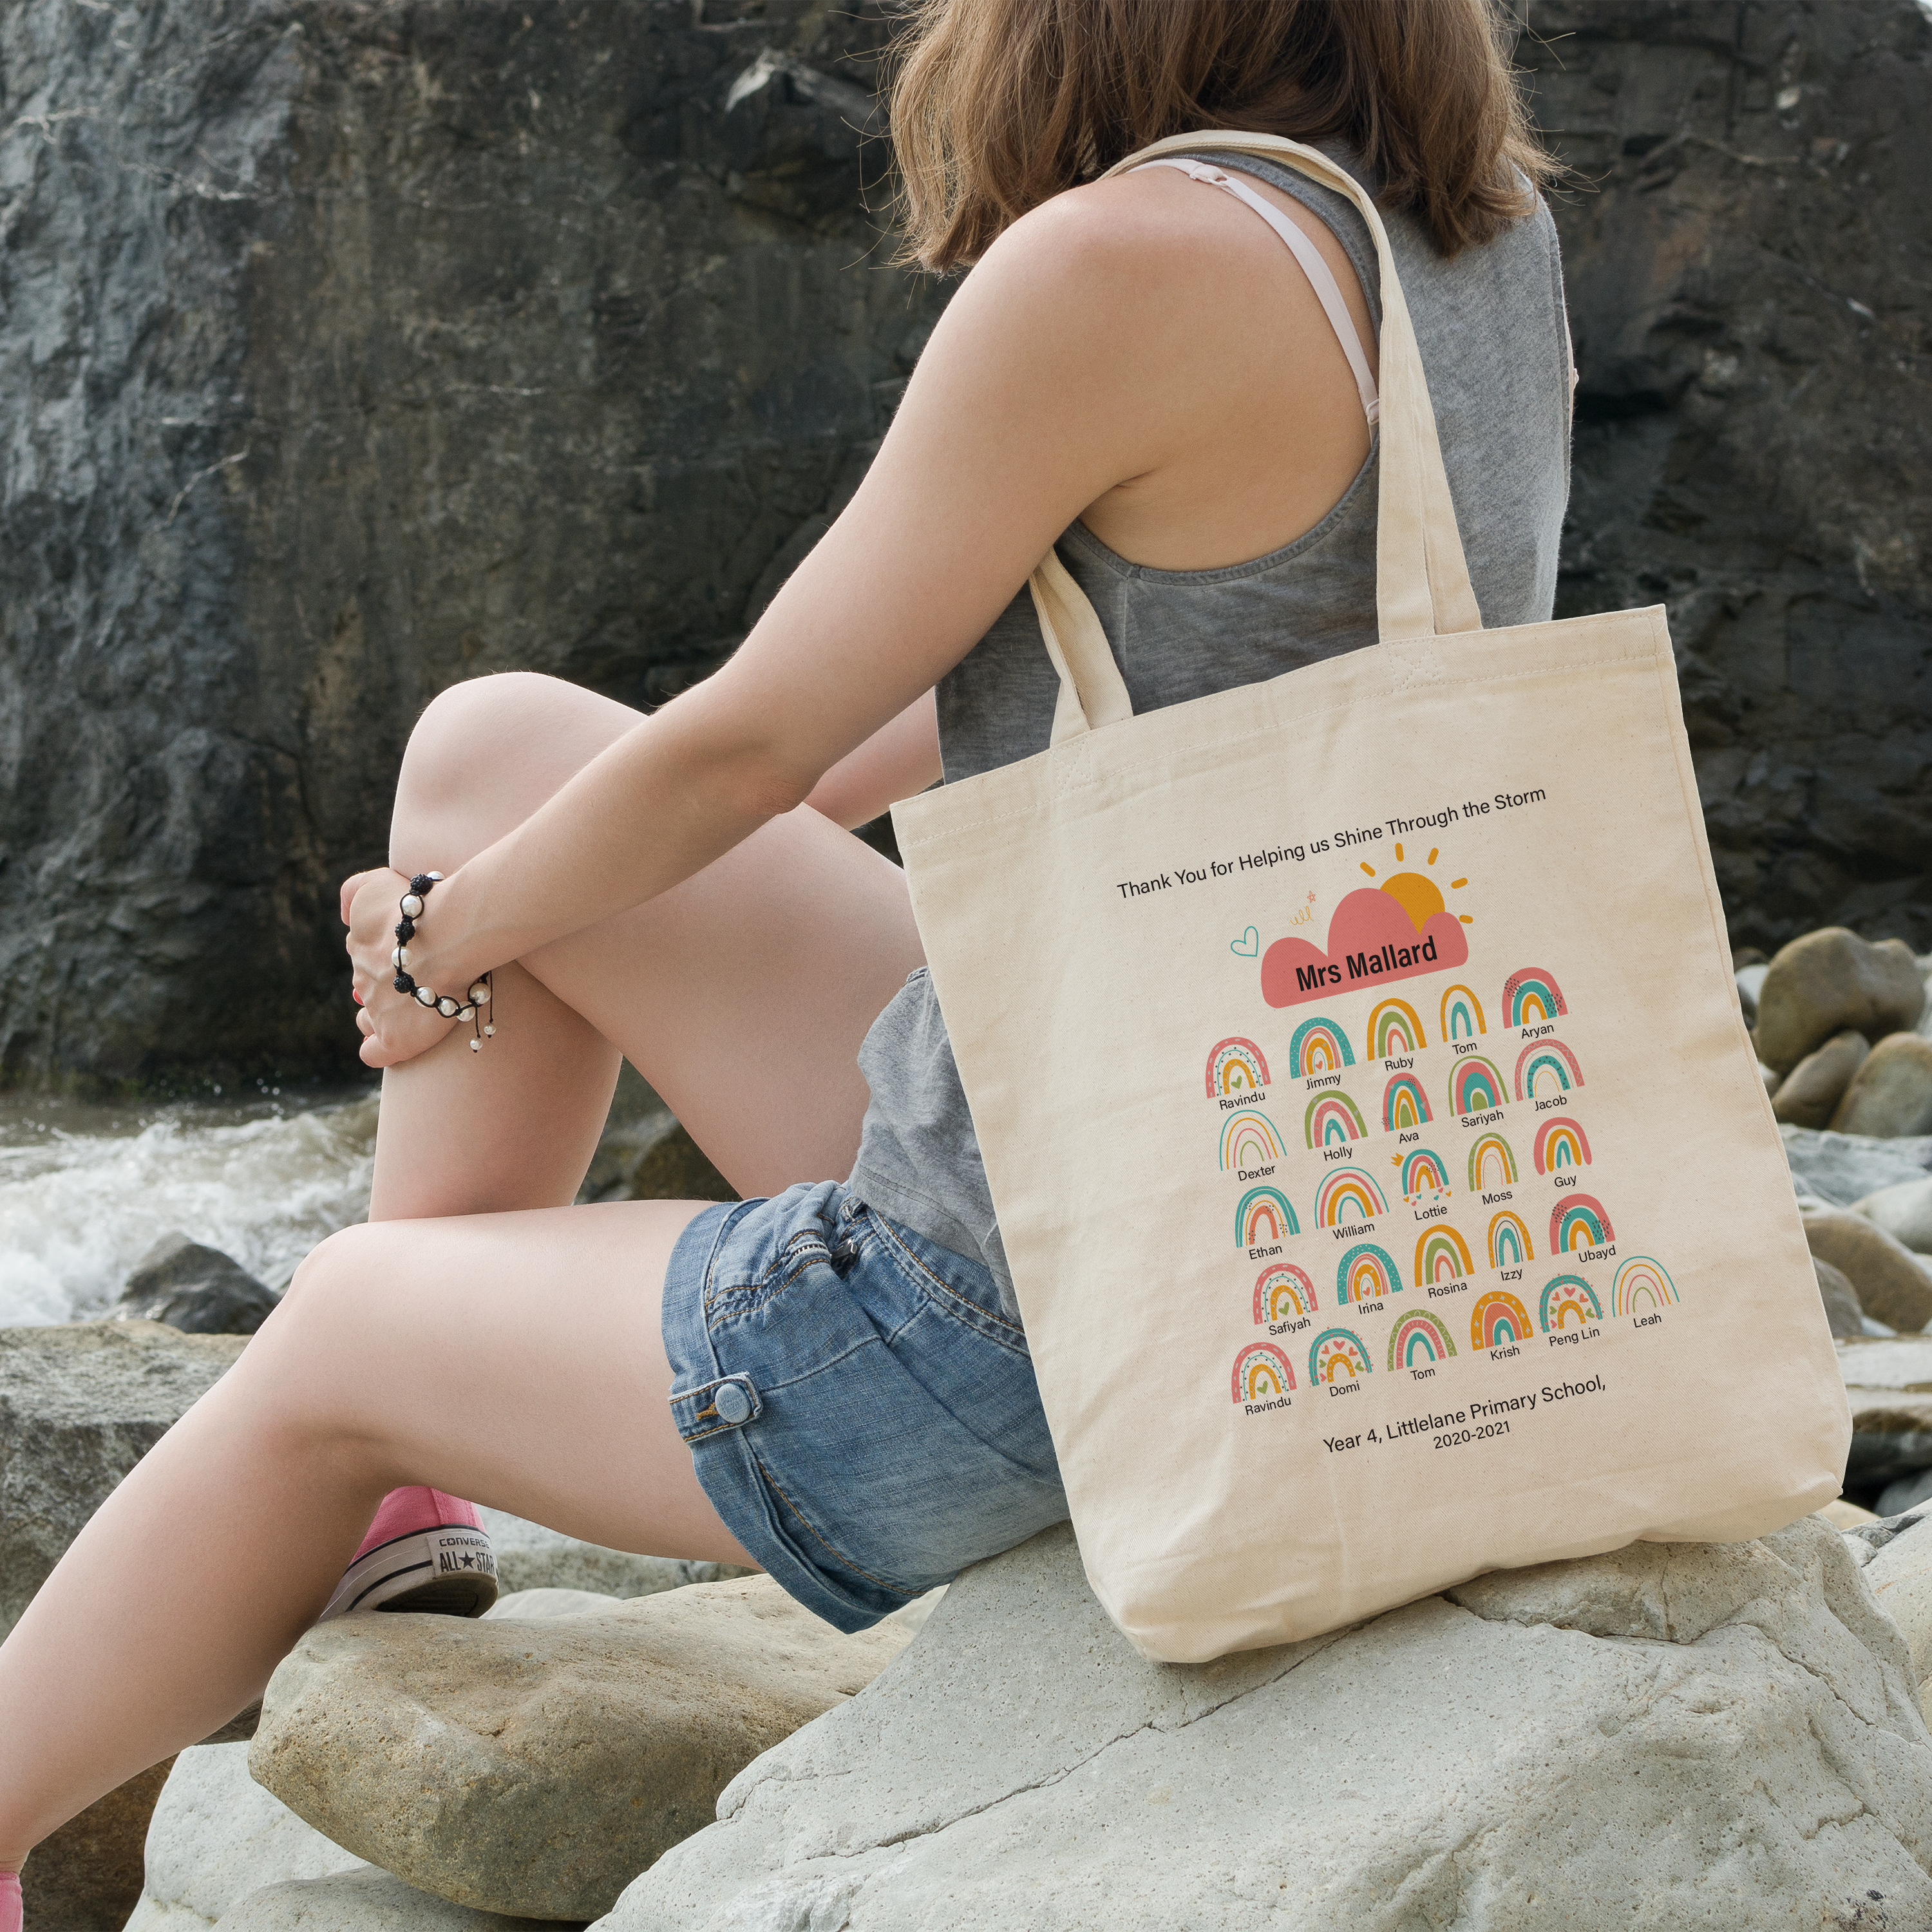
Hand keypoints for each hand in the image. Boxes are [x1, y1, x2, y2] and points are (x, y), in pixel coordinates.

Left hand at [340, 867, 458, 1068]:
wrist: (449, 936)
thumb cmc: (421, 907)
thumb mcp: (376, 883)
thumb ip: (351, 891)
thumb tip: (341, 917)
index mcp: (361, 945)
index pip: (364, 955)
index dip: (385, 955)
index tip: (408, 955)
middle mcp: (364, 978)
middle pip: (368, 987)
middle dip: (389, 985)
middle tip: (423, 978)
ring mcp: (378, 1009)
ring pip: (370, 1017)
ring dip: (386, 1014)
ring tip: (414, 1010)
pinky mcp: (396, 1038)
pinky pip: (374, 1053)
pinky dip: (378, 1050)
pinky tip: (394, 1044)